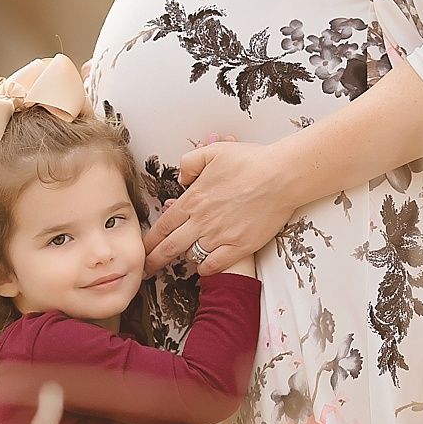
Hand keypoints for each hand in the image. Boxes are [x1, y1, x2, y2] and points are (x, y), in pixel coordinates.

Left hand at [144, 139, 299, 276]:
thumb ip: (189, 164)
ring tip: (182, 260)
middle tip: (146, 270)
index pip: (163, 226)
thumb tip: (182, 179)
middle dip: (154, 261)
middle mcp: (202, 222)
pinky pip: (214, 265)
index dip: (149, 241)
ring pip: (192, 256)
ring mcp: (220, 237)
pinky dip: (206, 268)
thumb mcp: (212, 152)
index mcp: (193, 201)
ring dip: (185, 258)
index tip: (141, 250)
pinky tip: (205, 265)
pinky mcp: (239, 247)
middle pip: (170, 248)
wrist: (281, 176)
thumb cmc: (250, 161)